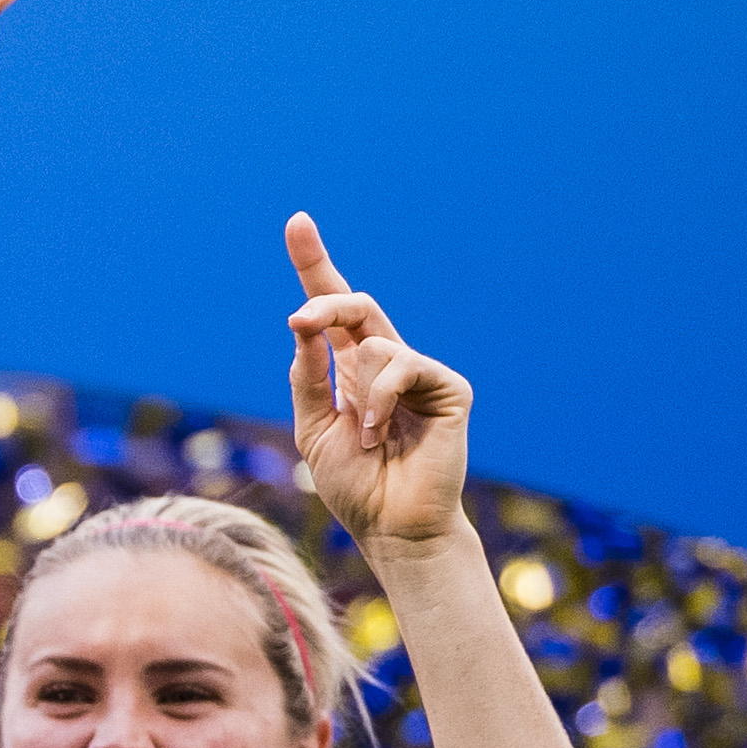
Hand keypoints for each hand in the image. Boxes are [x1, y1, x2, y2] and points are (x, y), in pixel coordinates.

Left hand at [282, 215, 472, 561]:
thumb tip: (301, 325)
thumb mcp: (313, 427)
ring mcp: (420, 372)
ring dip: (356, 396)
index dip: (315, 264)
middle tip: (299, 320)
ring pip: (374, 342)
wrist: (391, 527)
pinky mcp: (449, 385)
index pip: (331, 310)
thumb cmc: (354, 485)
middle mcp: (386, 362)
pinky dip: (378, 402)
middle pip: (354, 302)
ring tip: (363, 438)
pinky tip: (377, 433)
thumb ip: (308, 377)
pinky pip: (401, 366)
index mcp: (350, 369)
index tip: (297, 221)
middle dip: (323, 298)